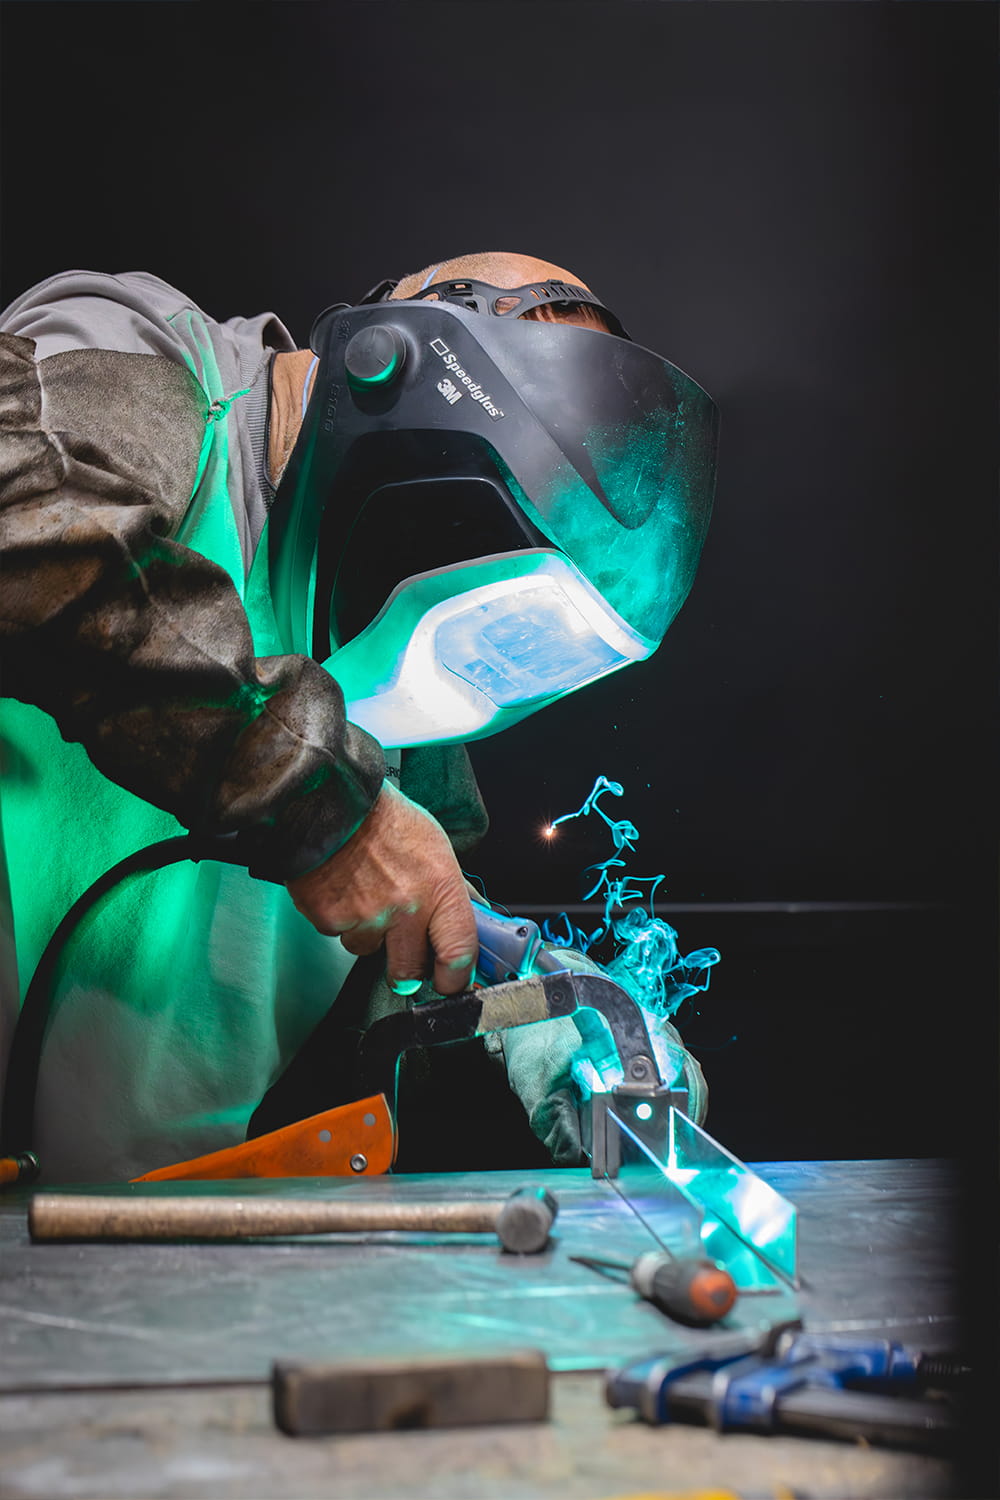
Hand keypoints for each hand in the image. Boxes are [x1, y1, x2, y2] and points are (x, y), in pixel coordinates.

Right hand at [286, 782, 477, 994]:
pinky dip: (339, 917)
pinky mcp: (328, 919)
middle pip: (409, 974)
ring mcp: (365, 917)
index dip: (456, 979)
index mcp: (439, 889)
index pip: (459, 954)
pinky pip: (338, 933)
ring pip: (367, 951)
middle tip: (403, 950)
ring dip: (368, 933)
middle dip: (406, 969)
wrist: (330, 801)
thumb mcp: (436, 847)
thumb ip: (455, 889)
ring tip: (364, 894)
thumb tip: (479, 917)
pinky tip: (342, 888)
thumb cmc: (386, 820)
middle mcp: (405, 909)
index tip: (452, 983)